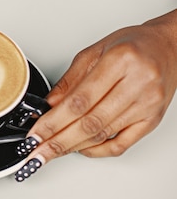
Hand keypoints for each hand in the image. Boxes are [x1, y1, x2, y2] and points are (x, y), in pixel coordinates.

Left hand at [16, 9, 176, 180]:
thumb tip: (48, 105)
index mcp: (120, 61)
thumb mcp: (94, 52)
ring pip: (103, 134)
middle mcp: (138, 84)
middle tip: (36, 152)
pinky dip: (97, 150)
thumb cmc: (132, 46)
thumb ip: (70, 80)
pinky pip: (122, 144)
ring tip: (50, 152)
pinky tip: (79, 150)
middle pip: (90, 122)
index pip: (79, 100)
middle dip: (58, 141)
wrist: (168, 47)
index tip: (35, 134)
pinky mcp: (152, 120)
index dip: (53, 121)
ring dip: (72, 147)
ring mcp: (148, 105)